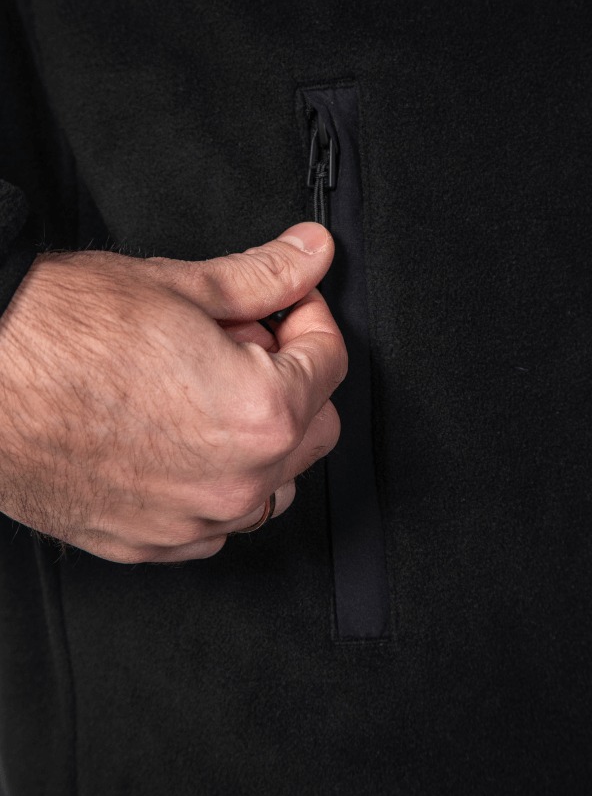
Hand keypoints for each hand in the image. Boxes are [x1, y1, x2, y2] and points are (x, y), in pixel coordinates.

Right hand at [0, 223, 345, 562]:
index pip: (330, 363)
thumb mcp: (178, 286)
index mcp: (259, 413)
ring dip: (262, 437)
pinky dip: (218, 482)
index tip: (291, 306)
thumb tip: (311, 253)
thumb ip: (265, 275)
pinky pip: (218, 523)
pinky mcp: (150, 542)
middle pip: (315, 429)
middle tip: (245, 343)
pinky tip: (180, 440)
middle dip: (294, 379)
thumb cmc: (56, 334)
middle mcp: (236, 480)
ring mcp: (192, 520)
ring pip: (274, 483)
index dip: (312, 319)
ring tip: (208, 392)